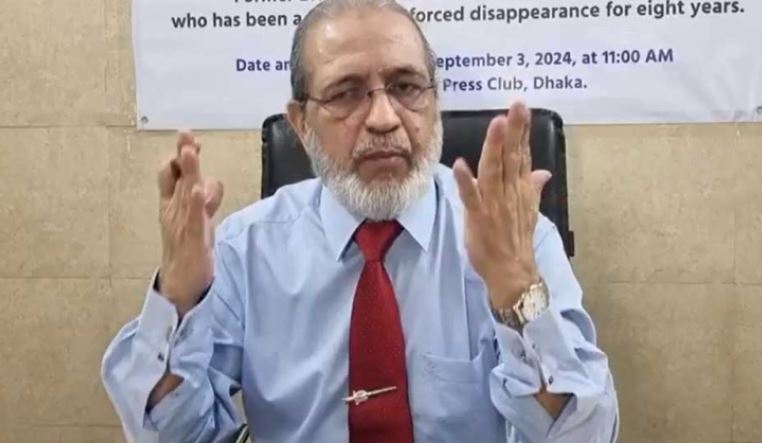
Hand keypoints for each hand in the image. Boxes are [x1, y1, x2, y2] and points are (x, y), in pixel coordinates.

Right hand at [157, 132, 223, 315]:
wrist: (180, 283)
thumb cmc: (188, 248)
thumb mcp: (198, 219)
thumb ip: (204, 199)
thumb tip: (211, 182)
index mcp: (174, 205)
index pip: (174, 177)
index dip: (181, 159)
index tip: (192, 142)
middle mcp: (175, 211)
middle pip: (179, 178)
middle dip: (183, 155)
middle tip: (185, 133)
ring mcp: (182, 224)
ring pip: (185, 193)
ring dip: (187, 171)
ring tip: (189, 151)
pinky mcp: (193, 239)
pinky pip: (194, 218)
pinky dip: (196, 204)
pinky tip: (198, 191)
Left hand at [453, 102, 550, 308]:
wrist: (512, 272)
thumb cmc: (515, 240)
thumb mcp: (529, 211)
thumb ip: (533, 188)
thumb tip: (544, 172)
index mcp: (520, 189)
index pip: (521, 155)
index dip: (521, 132)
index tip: (521, 108)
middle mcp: (510, 192)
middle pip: (512, 156)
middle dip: (514, 130)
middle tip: (516, 105)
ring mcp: (494, 204)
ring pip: (494, 170)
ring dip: (494, 147)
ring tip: (497, 123)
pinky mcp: (479, 217)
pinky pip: (471, 197)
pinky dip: (466, 181)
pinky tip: (460, 164)